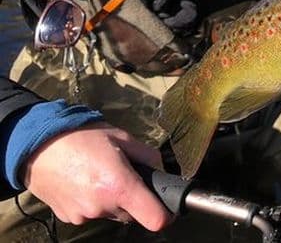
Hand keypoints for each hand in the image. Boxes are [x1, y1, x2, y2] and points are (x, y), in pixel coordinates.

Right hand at [23, 122, 171, 229]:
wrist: (37, 146)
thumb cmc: (82, 137)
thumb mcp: (123, 138)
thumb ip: (149, 157)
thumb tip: (161, 171)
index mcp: (120, 187)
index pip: (155, 219)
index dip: (165, 213)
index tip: (166, 204)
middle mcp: (102, 207)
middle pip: (133, 215)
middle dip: (135, 199)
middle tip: (124, 174)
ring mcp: (84, 216)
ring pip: (113, 214)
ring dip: (113, 201)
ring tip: (100, 175)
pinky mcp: (69, 218)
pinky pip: (93, 214)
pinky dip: (95, 202)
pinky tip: (85, 182)